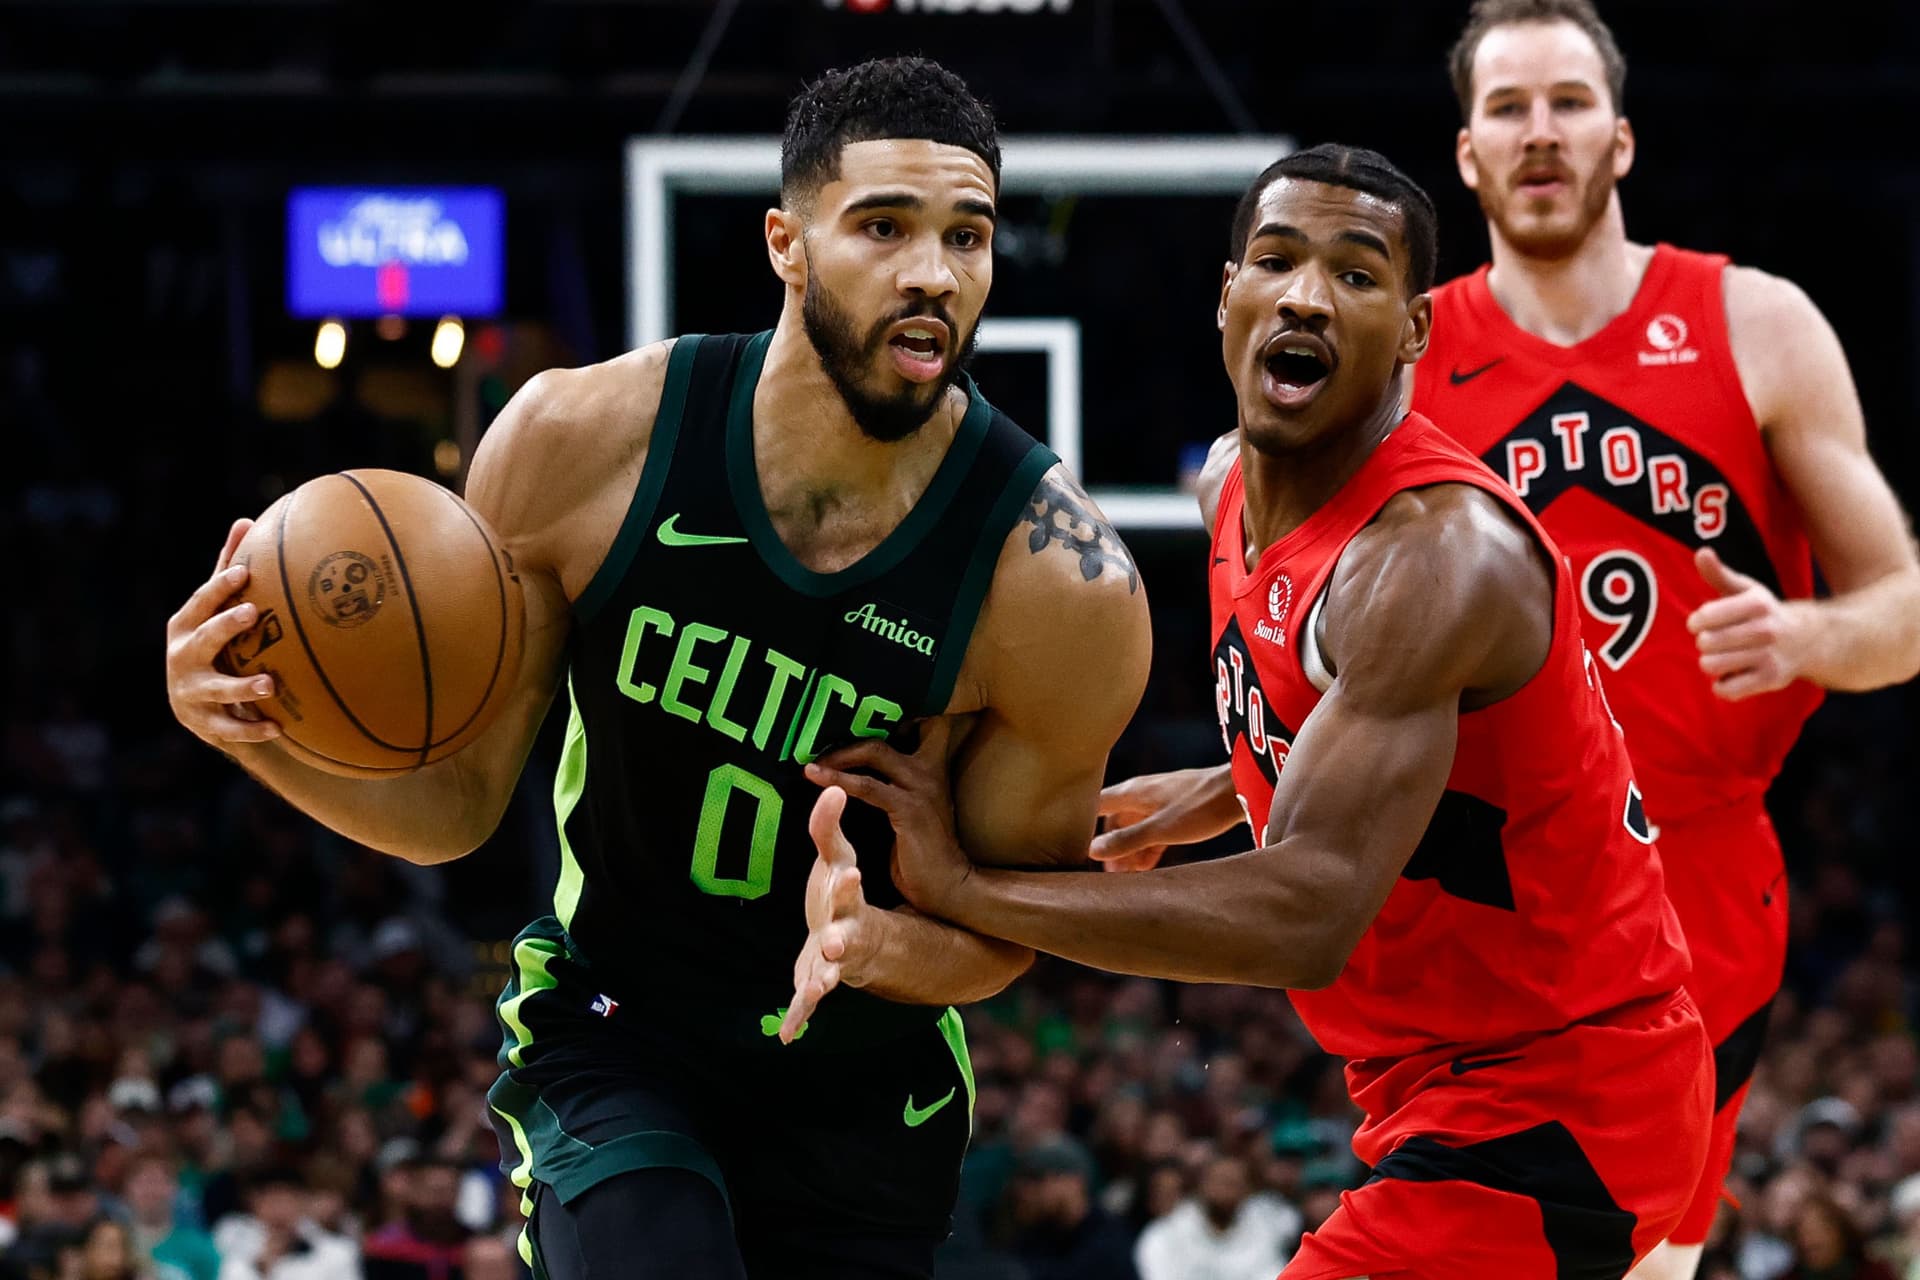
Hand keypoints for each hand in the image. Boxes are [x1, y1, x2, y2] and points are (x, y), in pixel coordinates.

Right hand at [164, 519, 281, 745]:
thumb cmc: (211, 641)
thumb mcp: (213, 609)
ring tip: (271, 683)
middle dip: (225, 626)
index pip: (202, 601)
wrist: (194, 704)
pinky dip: (253, 729)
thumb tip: (245, 521)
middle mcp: (182, 656)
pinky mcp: (203, 722)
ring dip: (242, 686)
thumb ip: (227, 569)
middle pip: (203, 639)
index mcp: (185, 624)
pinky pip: (229, 728)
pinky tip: (278, 728)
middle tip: (251, 614)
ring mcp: (190, 690)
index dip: (220, 586)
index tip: (245, 572)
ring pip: (216, 688)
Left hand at [778, 786, 872, 1043]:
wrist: (858, 934)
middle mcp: (846, 933)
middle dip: (841, 941)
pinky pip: (807, 1002)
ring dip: (821, 983)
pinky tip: (786, 1036)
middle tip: (835, 942)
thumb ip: (827, 828)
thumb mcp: (835, 859)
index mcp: (848, 901)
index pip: (848, 890)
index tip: (850, 874)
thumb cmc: (841, 892)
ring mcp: (833, 962)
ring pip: (829, 974)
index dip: (848, 883)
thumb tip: (829, 788)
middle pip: (845, 937)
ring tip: (814, 991)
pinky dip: (798, 1018)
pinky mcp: (817, 980)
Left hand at [804, 718, 967, 914]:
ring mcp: (921, 787)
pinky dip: (838, 779)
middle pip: (890, 727)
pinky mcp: (909, 809)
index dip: (890, 714)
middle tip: (820, 740)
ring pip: (875, 751)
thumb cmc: (924, 851)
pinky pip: (867, 786)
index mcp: (932, 767)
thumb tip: (859, 769)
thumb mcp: (911, 808)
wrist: (948, 886)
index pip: (919, 722)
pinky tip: (815, 777)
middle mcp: (930, 769)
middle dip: (852, 730)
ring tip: (811, 762)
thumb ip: (892, 784)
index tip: (850, 719)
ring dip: (838, 754)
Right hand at [1091, 766, 1241, 871]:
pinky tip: (1147, 866)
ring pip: (1134, 827)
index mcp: (1132, 792)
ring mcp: (1160, 801)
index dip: (1081, 825)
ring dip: (1129, 850)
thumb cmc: (1201, 806)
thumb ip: (1127, 840)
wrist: (1240, 790)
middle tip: (1106, 874)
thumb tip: (1092, 851)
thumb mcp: (1161, 829)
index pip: (1094, 805)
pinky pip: (1153, 830)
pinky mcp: (1177, 810)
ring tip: (1125, 876)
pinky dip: (1147, 847)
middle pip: (1113, 820)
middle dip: (1108, 846)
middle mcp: (1141, 794)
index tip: (1075, 848)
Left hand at [1688, 547, 1813, 700]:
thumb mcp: (1745, 590)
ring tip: (1724, 656)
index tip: (1704, 623)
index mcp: (1756, 603)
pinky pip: (1726, 689)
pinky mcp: (1770, 679)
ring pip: (1711, 666)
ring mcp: (1769, 656)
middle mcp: (1765, 629)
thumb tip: (1701, 552)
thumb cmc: (1764, 613)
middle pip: (1704, 643)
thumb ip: (1719, 573)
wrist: (1810, 639)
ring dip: (1711, 663)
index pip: (1702, 617)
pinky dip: (1722, 685)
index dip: (1696, 622)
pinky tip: (1733, 674)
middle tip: (1718, 641)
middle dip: (1705, 643)